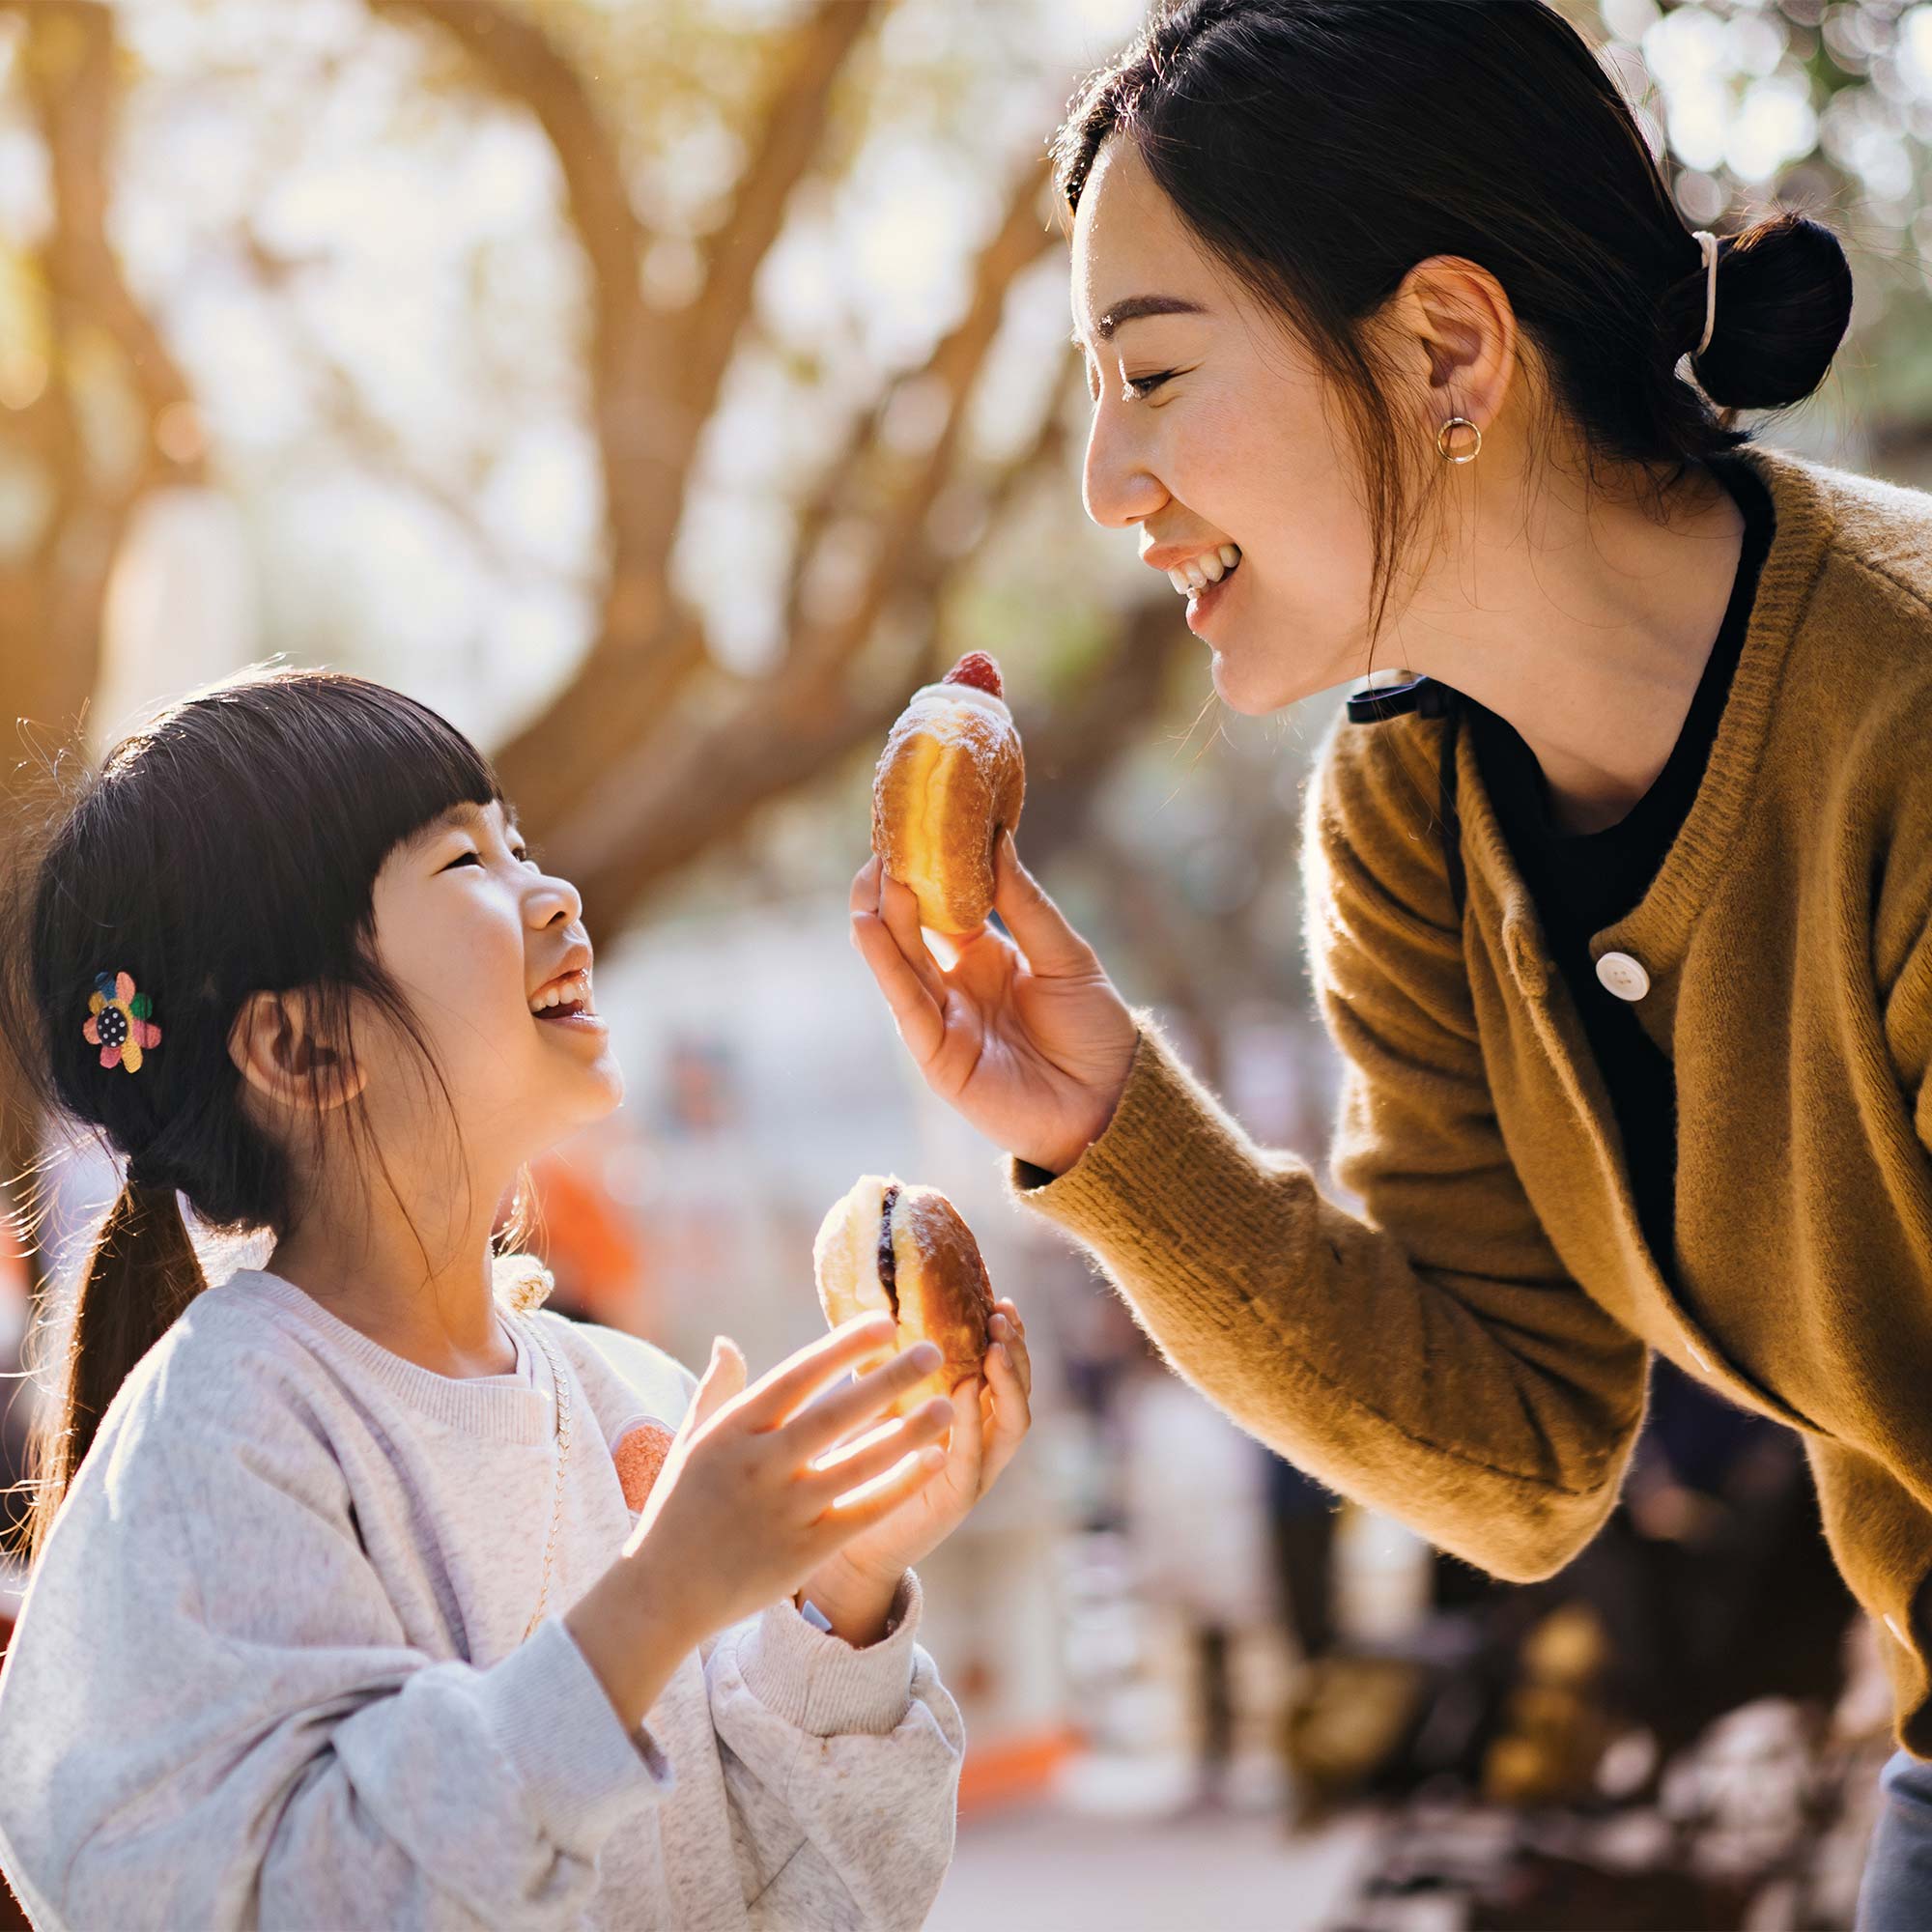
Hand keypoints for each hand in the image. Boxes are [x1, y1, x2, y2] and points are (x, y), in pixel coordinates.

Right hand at [621, 1315, 953, 1640]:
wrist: (663, 1594)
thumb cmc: (679, 1510)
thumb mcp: (690, 1444)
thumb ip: (716, 1391)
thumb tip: (726, 1341)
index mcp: (733, 1431)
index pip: (797, 1377)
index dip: (842, 1347)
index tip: (884, 1321)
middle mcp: (759, 1466)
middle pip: (834, 1415)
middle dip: (886, 1381)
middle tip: (933, 1349)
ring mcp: (784, 1511)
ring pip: (858, 1464)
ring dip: (907, 1432)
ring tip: (949, 1404)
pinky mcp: (803, 1552)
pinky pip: (863, 1513)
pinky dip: (900, 1486)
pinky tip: (934, 1461)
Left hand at [800, 1299, 1034, 1640]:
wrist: (844, 1537)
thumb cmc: (860, 1464)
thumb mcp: (879, 1404)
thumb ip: (889, 1368)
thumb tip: (875, 1307)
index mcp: (970, 1416)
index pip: (1004, 1371)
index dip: (1009, 1337)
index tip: (1001, 1301)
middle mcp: (982, 1442)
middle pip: (1020, 1392)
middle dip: (1018, 1352)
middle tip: (1002, 1317)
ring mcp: (976, 1471)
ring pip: (1014, 1424)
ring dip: (1010, 1383)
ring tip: (996, 1348)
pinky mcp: (956, 1498)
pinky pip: (975, 1456)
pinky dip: (974, 1422)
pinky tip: (966, 1390)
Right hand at [850, 833, 1137, 1175]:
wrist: (1112, 1103)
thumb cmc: (1095, 1030)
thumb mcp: (1065, 955)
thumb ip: (1025, 903)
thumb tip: (997, 836)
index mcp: (984, 956)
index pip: (939, 906)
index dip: (924, 869)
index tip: (913, 824)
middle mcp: (954, 984)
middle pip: (908, 929)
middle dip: (892, 885)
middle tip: (888, 840)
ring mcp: (942, 1020)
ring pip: (897, 961)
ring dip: (881, 916)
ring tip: (874, 872)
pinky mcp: (937, 1056)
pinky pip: (904, 1004)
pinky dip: (884, 965)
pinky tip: (869, 925)